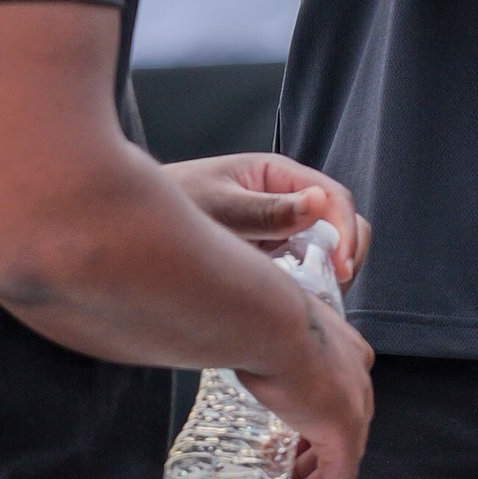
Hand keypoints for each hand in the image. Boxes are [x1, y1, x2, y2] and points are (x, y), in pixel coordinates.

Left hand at [171, 150, 370, 286]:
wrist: (131, 226)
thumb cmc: (171, 201)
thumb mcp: (218, 206)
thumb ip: (266, 210)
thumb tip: (318, 203)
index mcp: (277, 175)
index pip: (334, 198)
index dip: (346, 231)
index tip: (341, 267)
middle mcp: (285, 200)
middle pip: (339, 225)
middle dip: (344, 256)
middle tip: (331, 287)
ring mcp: (280, 230)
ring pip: (326, 252)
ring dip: (326, 276)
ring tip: (306, 298)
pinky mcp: (271, 256)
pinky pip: (304, 272)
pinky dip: (307, 289)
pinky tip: (288, 303)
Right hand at [240, 289, 375, 478]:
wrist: (269, 322)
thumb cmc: (259, 319)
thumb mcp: (265, 331)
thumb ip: (260, 342)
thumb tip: (228, 339)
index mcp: (345, 350)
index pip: (336, 393)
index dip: (310, 417)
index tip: (284, 433)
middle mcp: (359, 377)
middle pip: (339, 425)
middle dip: (309, 449)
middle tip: (280, 464)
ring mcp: (357, 406)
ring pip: (341, 453)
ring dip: (311, 474)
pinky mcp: (345, 433)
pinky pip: (336, 476)